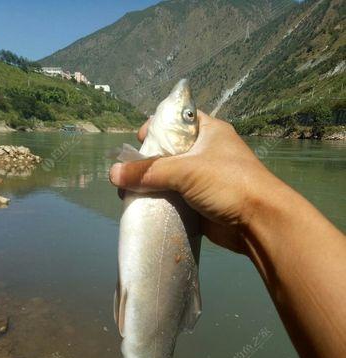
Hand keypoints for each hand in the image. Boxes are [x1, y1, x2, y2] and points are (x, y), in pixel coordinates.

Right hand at [109, 111, 275, 253]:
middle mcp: (205, 152)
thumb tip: (113, 174)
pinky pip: (174, 197)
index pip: (177, 120)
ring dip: (150, 184)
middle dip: (147, 160)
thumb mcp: (187, 171)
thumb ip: (149, 171)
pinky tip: (142, 206)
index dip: (157, 125)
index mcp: (208, 132)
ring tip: (129, 191)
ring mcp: (202, 178)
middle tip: (129, 171)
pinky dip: (159, 200)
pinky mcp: (199, 201)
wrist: (259, 223)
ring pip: (169, 176)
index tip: (139, 140)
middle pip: (169, 150)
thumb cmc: (227, 183)